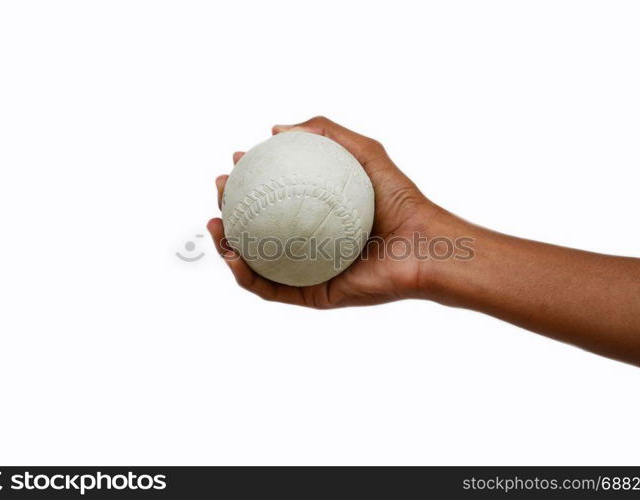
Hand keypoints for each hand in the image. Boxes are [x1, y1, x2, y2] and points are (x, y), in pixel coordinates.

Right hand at [207, 116, 443, 307]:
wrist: (424, 245)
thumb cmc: (401, 200)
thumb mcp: (364, 152)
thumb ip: (326, 134)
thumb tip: (276, 129)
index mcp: (317, 214)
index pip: (273, 198)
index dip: (248, 181)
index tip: (235, 163)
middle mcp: (308, 243)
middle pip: (258, 229)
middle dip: (229, 210)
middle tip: (220, 189)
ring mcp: (308, 271)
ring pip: (256, 262)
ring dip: (226, 245)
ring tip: (214, 223)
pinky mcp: (312, 295)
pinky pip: (270, 289)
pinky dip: (245, 275)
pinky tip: (232, 254)